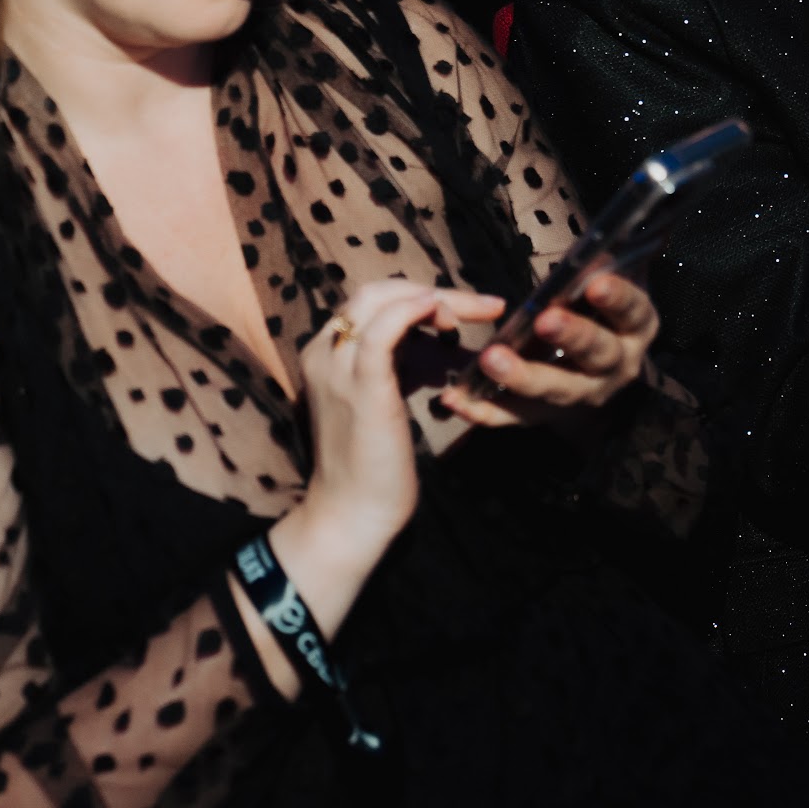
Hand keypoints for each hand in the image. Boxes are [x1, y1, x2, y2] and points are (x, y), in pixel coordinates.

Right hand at [294, 278, 505, 552]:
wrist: (352, 516)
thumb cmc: (375, 465)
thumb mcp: (386, 399)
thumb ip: (403, 365)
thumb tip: (443, 342)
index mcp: (326, 354)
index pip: (372, 303)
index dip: (420, 296)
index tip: (465, 310)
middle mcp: (324, 352)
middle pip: (376, 293)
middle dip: (433, 290)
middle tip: (484, 307)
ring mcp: (338, 367)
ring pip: (378, 300)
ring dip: (434, 298)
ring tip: (477, 314)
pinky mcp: (362, 387)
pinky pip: (382, 331)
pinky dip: (413, 311)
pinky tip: (443, 314)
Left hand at [441, 270, 659, 428]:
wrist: (597, 366)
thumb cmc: (597, 308)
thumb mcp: (607, 282)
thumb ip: (599, 266)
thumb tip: (593, 247)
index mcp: (635, 327)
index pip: (632, 311)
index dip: (616, 298)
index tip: (594, 283)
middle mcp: (617, 365)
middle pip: (597, 354)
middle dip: (571, 335)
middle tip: (544, 320)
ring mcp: (583, 394)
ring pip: (556, 390)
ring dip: (523, 376)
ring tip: (491, 359)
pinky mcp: (547, 414)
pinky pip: (516, 416)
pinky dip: (486, 411)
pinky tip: (458, 399)